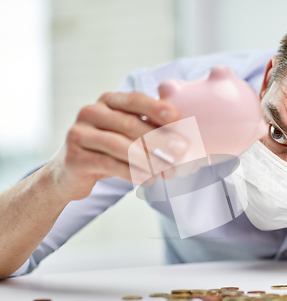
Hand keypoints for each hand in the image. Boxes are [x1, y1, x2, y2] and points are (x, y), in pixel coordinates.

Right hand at [45, 92, 187, 201]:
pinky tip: (149, 179)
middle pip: (130, 124)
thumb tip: (183, 130)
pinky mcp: (75, 158)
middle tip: (180, 150)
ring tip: (168, 170)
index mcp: (106, 101)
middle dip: (159, 138)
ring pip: (120, 146)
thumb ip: (148, 126)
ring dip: (148, 159)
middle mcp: (90, 112)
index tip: (176, 117)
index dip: (155, 108)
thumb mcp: (125, 133)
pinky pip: (110, 165)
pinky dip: (133, 173)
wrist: (69, 174)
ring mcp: (79, 134)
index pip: (134, 100)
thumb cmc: (108, 150)